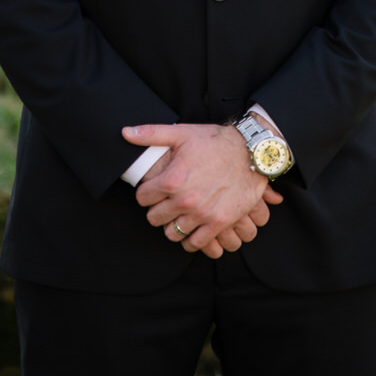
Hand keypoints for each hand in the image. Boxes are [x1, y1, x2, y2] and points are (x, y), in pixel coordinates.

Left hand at [123, 123, 282, 257]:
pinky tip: (191, 228)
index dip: (146, 193)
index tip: (153, 190)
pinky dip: (190, 239)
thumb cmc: (215, 141)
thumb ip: (151, 134)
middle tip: (164, 202)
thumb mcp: (181, 133)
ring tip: (177, 215)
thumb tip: (126, 133)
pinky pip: (195, 243)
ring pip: (172, 233)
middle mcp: (185, 200)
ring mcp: (202, 214)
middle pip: (154, 218)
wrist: (250, 152)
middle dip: (157, 210)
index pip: (143, 197)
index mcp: (172, 179)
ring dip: (172, 225)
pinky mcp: (218, 223)